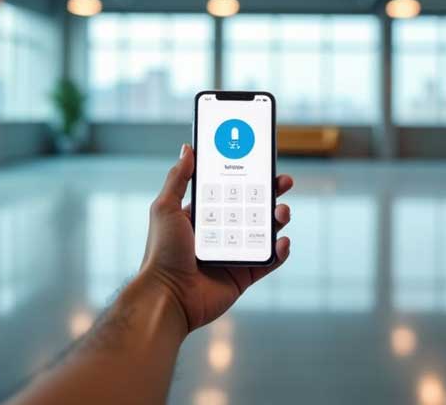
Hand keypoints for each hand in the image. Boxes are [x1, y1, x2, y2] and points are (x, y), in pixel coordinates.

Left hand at [140, 143, 292, 331]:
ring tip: (281, 212)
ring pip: (264, 231)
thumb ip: (178, 178)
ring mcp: (233, 254)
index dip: (246, 176)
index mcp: (202, 215)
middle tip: (283, 182)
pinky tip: (282, 241)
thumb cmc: (162, 252)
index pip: (229, 190)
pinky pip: (268, 261)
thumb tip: (188, 148)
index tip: (261, 162)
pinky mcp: (243, 276)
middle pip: (252, 207)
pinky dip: (279, 251)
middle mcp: (220, 232)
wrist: (167, 296)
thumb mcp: (165, 208)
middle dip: (270, 193)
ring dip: (278, 218)